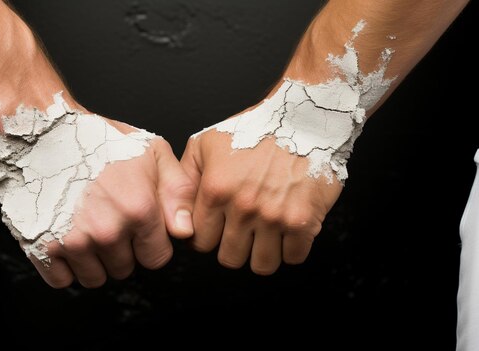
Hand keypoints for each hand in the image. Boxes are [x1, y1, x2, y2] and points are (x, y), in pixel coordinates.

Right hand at [19, 119, 195, 287]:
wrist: (45, 130)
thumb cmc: (98, 139)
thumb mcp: (152, 152)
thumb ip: (178, 191)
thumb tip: (184, 231)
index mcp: (138, 209)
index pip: (156, 258)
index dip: (148, 244)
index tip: (137, 228)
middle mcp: (108, 230)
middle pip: (124, 269)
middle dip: (120, 251)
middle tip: (108, 221)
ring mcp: (73, 240)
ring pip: (94, 278)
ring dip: (93, 261)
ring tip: (87, 228)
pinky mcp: (43, 246)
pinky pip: (61, 280)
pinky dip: (64, 266)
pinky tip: (66, 238)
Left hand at [181, 114, 341, 274]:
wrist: (303, 119)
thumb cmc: (255, 129)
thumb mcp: (206, 143)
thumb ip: (185, 176)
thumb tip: (176, 209)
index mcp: (215, 190)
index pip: (200, 242)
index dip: (208, 238)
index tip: (218, 230)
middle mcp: (242, 207)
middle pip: (229, 259)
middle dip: (233, 248)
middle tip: (242, 232)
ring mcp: (273, 217)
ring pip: (261, 266)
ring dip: (262, 254)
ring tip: (265, 236)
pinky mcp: (303, 221)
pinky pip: (293, 258)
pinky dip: (291, 250)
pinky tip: (288, 232)